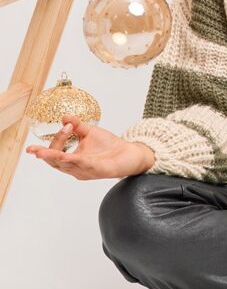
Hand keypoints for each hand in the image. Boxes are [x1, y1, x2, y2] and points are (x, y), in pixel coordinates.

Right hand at [25, 113, 155, 179]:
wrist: (130, 153)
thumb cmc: (109, 146)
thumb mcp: (89, 132)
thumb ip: (76, 125)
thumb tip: (63, 117)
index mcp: (72, 159)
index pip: (56, 153)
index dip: (56, 140)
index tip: (65, 125)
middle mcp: (76, 168)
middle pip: (56, 163)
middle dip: (45, 156)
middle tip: (34, 150)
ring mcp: (87, 171)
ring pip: (68, 166)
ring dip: (57, 158)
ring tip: (44, 153)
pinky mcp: (100, 171)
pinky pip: (87, 167)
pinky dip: (78, 161)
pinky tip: (71, 157)